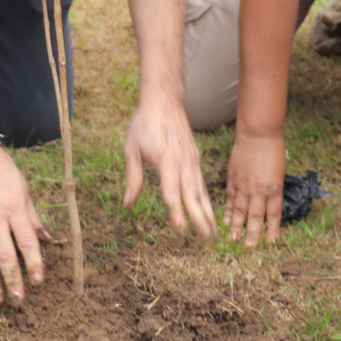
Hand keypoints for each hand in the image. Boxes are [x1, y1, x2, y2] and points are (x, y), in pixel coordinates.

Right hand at [0, 142, 48, 305]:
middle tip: (18, 300)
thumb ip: (32, 217)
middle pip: (4, 255)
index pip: (26, 242)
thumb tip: (46, 241)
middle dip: (12, 280)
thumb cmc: (1, 170)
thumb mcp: (23, 189)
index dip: (34, 264)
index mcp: (14, 206)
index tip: (38, 281)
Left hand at [123, 99, 215, 236]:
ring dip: (207, 212)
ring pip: (201, 191)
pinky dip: (206, 199)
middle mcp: (183, 163)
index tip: (180, 228)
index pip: (171, 192)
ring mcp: (192, 160)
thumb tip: (128, 203)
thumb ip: (133, 178)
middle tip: (206, 238)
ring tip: (212, 232)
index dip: (176, 211)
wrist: (164, 101)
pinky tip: (208, 211)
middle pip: (192, 195)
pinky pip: (201, 183)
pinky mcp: (196, 158)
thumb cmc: (144, 125)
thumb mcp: (132, 150)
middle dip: (199, 218)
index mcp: (166, 161)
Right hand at [225, 130, 286, 245]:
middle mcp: (258, 190)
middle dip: (253, 233)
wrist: (257, 133)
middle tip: (249, 247)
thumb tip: (269, 198)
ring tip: (233, 239)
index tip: (271, 242)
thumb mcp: (280, 171)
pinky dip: (227, 209)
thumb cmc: (273, 149)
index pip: (274, 214)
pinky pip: (229, 197)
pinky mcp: (232, 178)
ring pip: (239, 210)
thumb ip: (274, 187)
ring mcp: (243, 185)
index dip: (272, 229)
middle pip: (255, 216)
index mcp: (274, 189)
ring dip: (236, 225)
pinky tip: (224, 219)